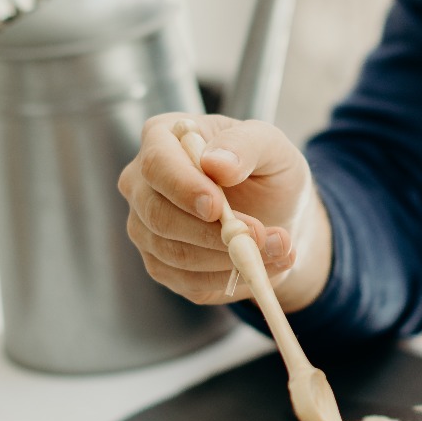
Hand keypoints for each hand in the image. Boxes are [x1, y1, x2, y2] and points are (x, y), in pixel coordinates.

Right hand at [118, 113, 329, 310]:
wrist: (279, 218)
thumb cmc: (269, 173)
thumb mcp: (272, 148)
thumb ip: (246, 146)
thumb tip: (215, 164)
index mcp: (163, 139)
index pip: (157, 164)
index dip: (184, 188)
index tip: (217, 208)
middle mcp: (142, 185)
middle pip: (159, 216)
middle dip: (214, 233)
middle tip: (263, 236)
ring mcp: (147, 229)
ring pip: (176, 254)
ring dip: (232, 258)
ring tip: (279, 249)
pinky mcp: (163, 267)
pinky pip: (190, 281)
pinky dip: (232, 278)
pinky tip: (263, 265)